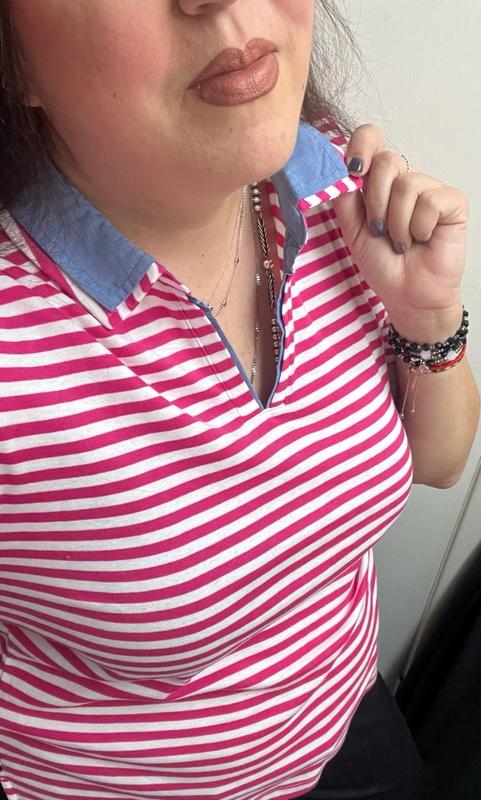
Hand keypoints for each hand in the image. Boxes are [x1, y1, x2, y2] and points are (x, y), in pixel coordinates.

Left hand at [331, 123, 468, 339]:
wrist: (406, 294)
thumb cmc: (383, 264)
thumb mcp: (352, 230)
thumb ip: (344, 198)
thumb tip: (337, 168)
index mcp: (378, 182)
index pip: (371, 139)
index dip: (362, 144)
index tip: (353, 169)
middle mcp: (404, 180)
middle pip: (387, 161)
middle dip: (376, 201)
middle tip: (379, 230)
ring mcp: (430, 189)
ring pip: (407, 184)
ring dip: (397, 223)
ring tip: (400, 243)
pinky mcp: (452, 203)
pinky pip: (430, 202)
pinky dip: (419, 227)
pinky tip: (422, 240)